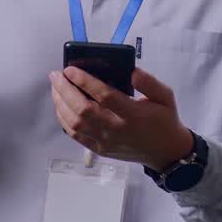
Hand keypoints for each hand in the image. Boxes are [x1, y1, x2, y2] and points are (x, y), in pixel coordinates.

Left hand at [48, 66, 193, 169]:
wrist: (165, 152)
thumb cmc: (164, 120)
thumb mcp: (165, 96)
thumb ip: (149, 82)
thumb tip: (131, 71)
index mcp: (133, 114)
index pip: (104, 96)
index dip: (85, 81)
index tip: (70, 69)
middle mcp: (116, 129)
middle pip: (83, 109)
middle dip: (65, 90)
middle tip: (56, 74)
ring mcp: (106, 141)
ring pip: (75, 123)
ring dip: (60, 103)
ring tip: (55, 87)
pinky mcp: (100, 150)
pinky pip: (76, 136)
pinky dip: (63, 120)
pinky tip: (60, 106)